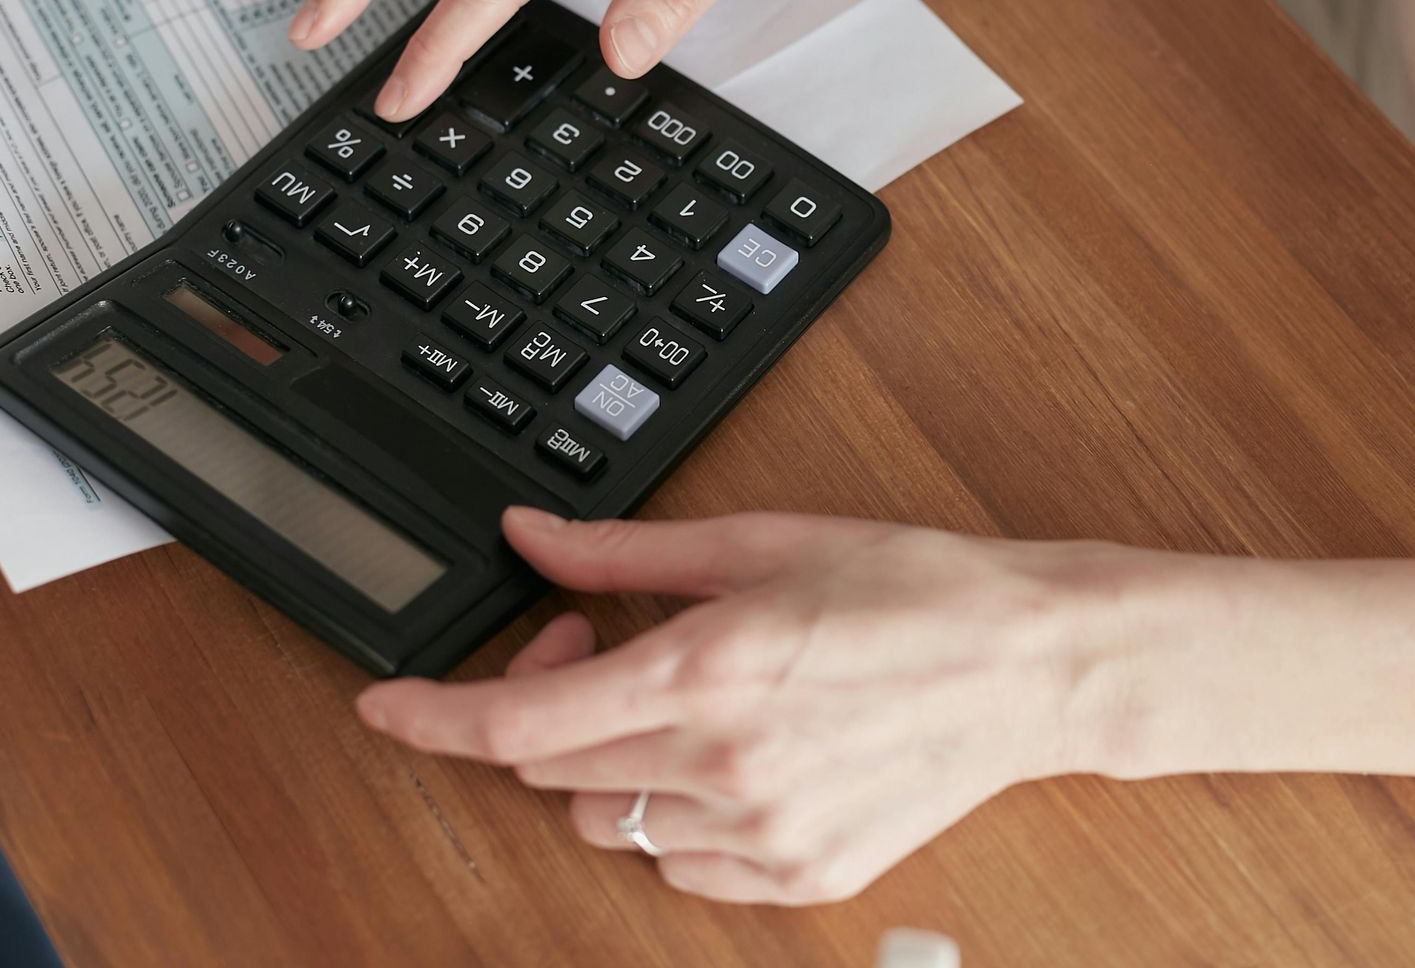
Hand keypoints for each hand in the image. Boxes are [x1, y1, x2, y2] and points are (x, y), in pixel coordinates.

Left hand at [355, 508, 1150, 903]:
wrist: (1028, 666)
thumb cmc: (911, 591)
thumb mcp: (758, 544)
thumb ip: (624, 553)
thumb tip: (529, 538)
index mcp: (703, 672)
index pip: (515, 726)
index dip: (430, 718)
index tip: (386, 706)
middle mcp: (721, 766)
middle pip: (551, 771)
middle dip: (540, 707)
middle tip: (590, 643)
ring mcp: (760, 834)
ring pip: (607, 822)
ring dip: (607, 763)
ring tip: (677, 702)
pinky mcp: (797, 876)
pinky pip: (678, 864)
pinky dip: (671, 815)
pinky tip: (728, 758)